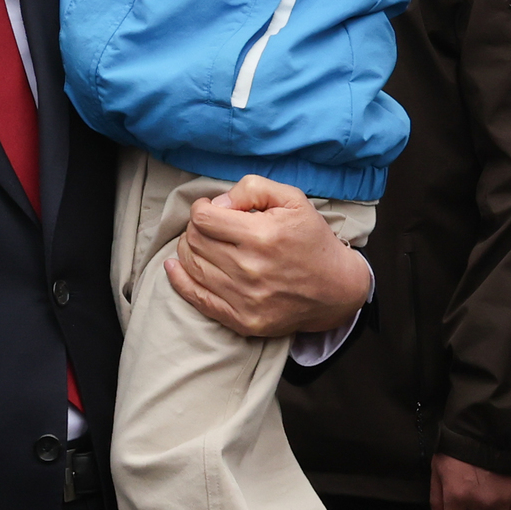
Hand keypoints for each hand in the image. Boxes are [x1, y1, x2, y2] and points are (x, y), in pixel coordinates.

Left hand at [166, 174, 371, 337]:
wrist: (336, 290)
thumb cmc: (312, 239)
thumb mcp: (293, 199)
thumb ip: (253, 188)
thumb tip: (219, 202)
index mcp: (262, 236)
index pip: (203, 218)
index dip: (202, 208)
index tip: (212, 209)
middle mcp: (250, 269)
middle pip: (194, 241)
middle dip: (196, 228)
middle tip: (210, 226)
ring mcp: (245, 299)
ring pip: (191, 266)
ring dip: (189, 250)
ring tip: (203, 243)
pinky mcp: (243, 321)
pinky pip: (196, 298)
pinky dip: (179, 280)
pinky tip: (174, 267)